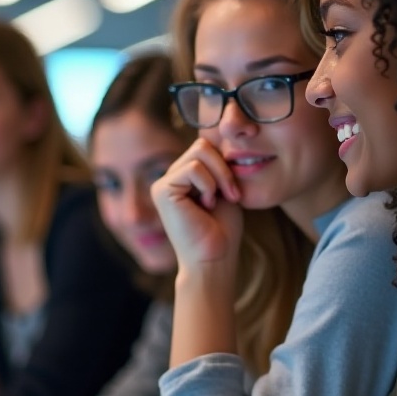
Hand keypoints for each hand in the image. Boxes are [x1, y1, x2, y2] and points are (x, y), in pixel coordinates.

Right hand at [150, 138, 243, 270]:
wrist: (214, 259)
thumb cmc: (222, 230)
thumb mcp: (225, 189)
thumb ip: (220, 166)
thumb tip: (225, 136)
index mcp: (183, 177)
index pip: (206, 148)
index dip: (225, 163)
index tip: (235, 191)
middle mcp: (170, 177)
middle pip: (202, 145)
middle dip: (224, 167)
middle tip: (232, 194)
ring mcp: (163, 183)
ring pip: (199, 152)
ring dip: (219, 176)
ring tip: (221, 199)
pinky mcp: (161, 190)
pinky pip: (193, 168)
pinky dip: (208, 184)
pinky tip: (206, 204)